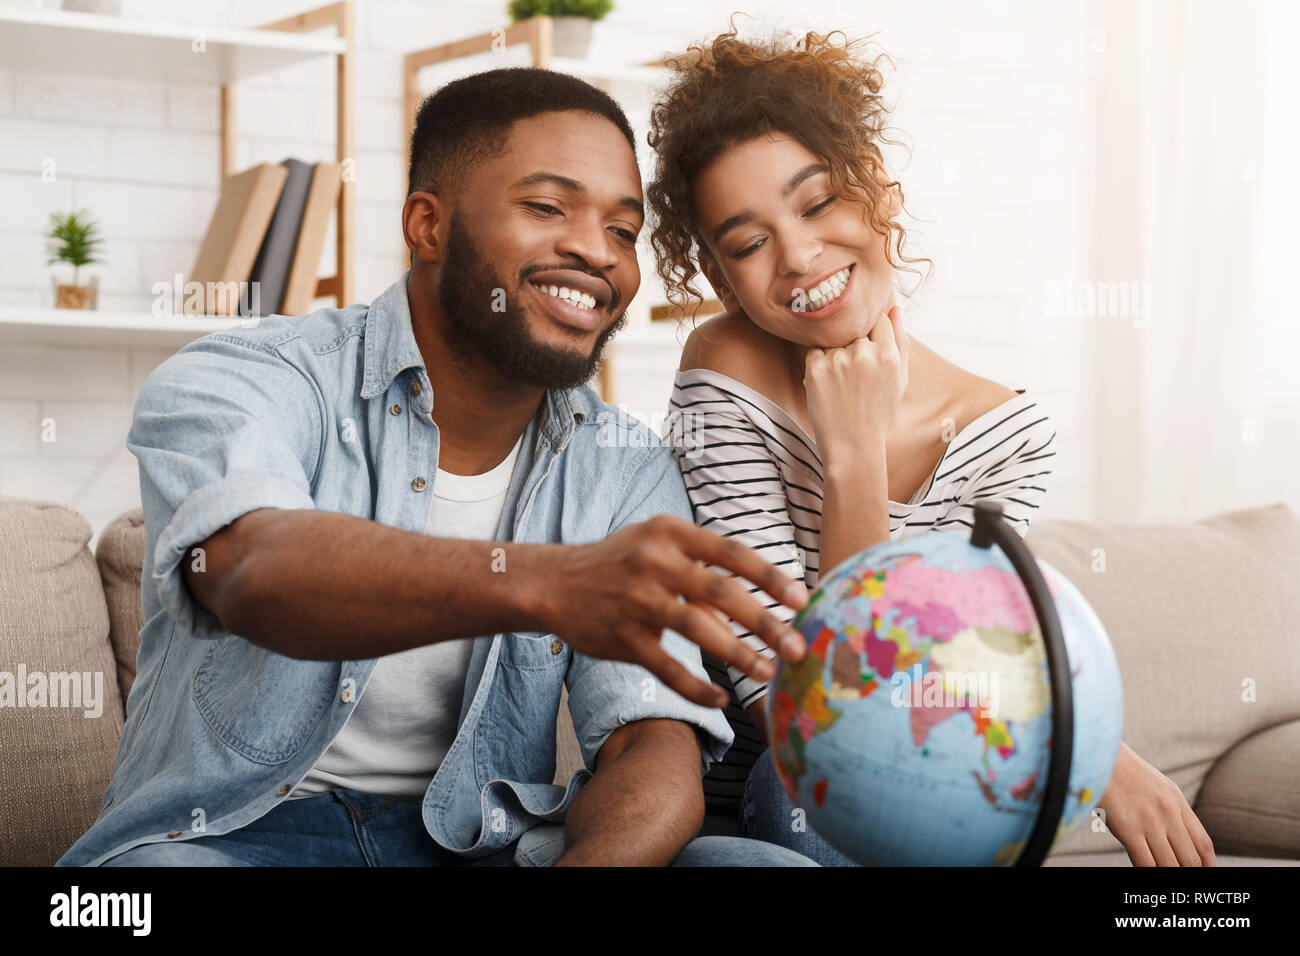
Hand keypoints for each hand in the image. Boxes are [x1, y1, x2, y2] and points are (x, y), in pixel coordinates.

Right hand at [534, 515, 809, 708]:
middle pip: (720, 591)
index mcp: (670, 533)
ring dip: (737, 654)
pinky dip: (695, 687)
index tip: (801, 599)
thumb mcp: (658, 545)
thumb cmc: (620, 562)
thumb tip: (756, 601)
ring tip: (767, 672)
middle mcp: (654, 562)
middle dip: (764, 621)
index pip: (730, 552)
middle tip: (797, 646)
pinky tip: (720, 699)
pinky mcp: (622, 638)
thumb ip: (702, 566)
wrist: (555, 584)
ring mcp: (636, 600)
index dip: (769, 576)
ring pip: (696, 629)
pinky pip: (666, 667)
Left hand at [803, 304, 907, 464]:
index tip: (868, 348)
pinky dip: (819, 363)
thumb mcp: (900, 378)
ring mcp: (837, 359)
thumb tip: (894, 308)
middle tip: (854, 372)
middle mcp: (863, 352)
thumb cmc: (878, 411)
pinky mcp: (815, 368)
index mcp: (888, 354)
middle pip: (853, 328)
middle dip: (852, 342)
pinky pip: (815, 351)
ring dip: (835, 352)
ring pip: (833, 339)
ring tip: (842, 382)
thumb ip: (901, 341)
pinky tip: (829, 385)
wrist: (852, 444)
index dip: (870, 331)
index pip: (876, 319)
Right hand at [1096, 742, 1217, 865]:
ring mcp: (1150, 822)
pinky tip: (1143, 873)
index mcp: (1177, 801)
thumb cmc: (1120, 770)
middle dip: (1188, 873)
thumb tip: (1177, 836)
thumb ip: (1169, 809)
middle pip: (1190, 858)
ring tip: (1164, 877)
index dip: (1209, 865)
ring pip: (1170, 865)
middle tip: (1183, 879)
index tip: (1205, 873)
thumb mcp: (1155, 785)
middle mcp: (1168, 813)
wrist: (1097, 754)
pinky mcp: (1129, 829)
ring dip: (1168, 874)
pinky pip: (1146, 863)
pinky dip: (1149, 873)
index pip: (1203, 843)